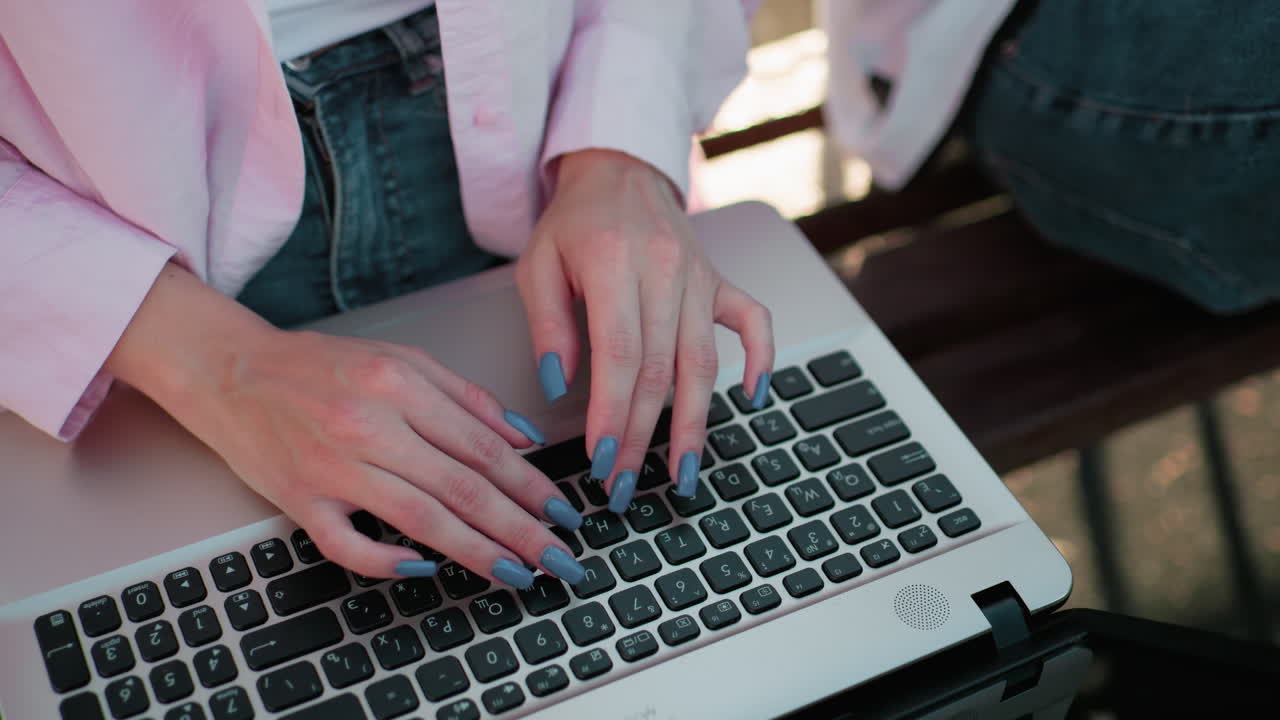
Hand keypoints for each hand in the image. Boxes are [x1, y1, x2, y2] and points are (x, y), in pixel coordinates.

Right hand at [107, 265, 585, 587]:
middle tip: (559, 558)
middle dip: (520, 528)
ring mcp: (332, 466)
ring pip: (419, 519)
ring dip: (475, 551)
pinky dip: (387, 561)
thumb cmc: (320, 366)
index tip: (564, 513)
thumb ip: (465, 397)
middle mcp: (370, 426)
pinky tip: (425, 571)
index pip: (482, 446)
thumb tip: (524, 438)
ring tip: (517, 572)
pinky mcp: (299, 500)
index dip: (531, 486)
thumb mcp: (401, 360)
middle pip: (461, 487)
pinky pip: (347, 544)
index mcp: (400, 386)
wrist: (232, 372)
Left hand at [516, 149, 773, 510]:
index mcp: (615, 264)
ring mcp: (700, 277)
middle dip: (643, 436)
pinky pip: (753, 322)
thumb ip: (548, 325)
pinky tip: (753, 398)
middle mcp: (666, 272)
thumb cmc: (575, 222)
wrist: (619, 170)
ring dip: (695, 423)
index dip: (613, 414)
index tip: (602, 460)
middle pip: (660, 369)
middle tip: (626, 484)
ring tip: (684, 472)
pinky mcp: (721, 281)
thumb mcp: (538, 265)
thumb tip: (559, 386)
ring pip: (704, 361)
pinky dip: (760, 359)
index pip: (620, 355)